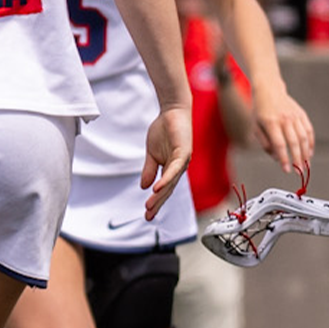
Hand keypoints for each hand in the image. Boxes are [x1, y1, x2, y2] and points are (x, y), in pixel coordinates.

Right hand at [140, 106, 192, 220]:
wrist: (172, 111)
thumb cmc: (164, 130)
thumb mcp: (152, 153)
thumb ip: (149, 169)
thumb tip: (144, 186)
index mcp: (171, 169)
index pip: (163, 189)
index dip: (156, 202)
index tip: (147, 216)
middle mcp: (179, 168)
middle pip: (168, 190)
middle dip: (157, 204)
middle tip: (148, 216)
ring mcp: (183, 161)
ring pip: (171, 183)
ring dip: (160, 195)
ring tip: (149, 205)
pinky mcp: (184, 153)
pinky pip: (174, 170)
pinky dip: (165, 179)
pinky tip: (156, 188)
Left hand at [250, 86, 315, 171]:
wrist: (269, 89)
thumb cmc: (260, 110)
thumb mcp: (255, 126)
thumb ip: (264, 143)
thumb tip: (276, 158)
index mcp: (270, 122)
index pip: (280, 144)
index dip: (284, 159)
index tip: (286, 170)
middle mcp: (284, 119)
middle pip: (294, 143)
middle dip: (297, 159)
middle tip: (299, 172)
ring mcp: (294, 116)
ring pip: (304, 138)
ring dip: (306, 153)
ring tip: (305, 165)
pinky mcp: (301, 114)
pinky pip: (309, 130)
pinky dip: (310, 143)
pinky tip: (309, 153)